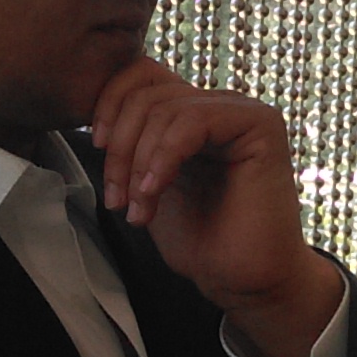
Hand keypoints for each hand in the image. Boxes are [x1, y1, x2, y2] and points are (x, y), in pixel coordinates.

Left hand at [89, 61, 341, 356]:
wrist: (240, 279)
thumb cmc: (200, 240)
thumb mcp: (146, 183)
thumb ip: (132, 145)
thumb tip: (96, 117)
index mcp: (191, 114)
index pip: (141, 76)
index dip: (110, 105)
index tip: (97, 148)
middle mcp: (218, 106)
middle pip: (147, 92)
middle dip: (120, 146)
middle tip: (117, 197)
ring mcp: (240, 112)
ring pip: (166, 107)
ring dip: (139, 161)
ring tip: (139, 207)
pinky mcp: (261, 125)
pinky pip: (194, 120)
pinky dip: (164, 157)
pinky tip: (155, 191)